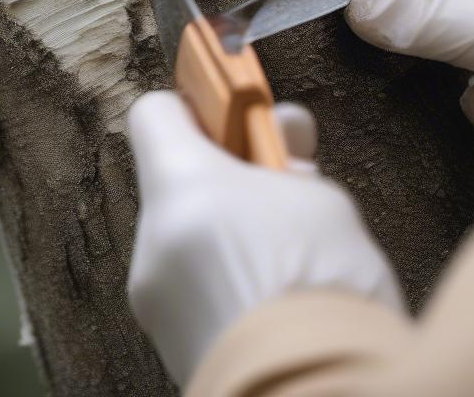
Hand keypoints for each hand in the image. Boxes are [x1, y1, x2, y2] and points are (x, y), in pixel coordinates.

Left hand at [127, 91, 404, 384]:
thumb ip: (288, 161)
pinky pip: (194, 283)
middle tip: (288, 183)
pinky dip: (227, 273)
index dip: (200, 106)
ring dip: (230, 226)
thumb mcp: (321, 196)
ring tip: (292, 249)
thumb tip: (280, 142)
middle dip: (232, 174)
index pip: (155, 113)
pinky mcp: (172, 343)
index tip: (240, 115)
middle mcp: (151, 243)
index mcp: (180, 189)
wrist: (317, 394)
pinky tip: (278, 293)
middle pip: (179, 180)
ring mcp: (156, 301)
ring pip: (188, 234)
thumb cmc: (321, 285)